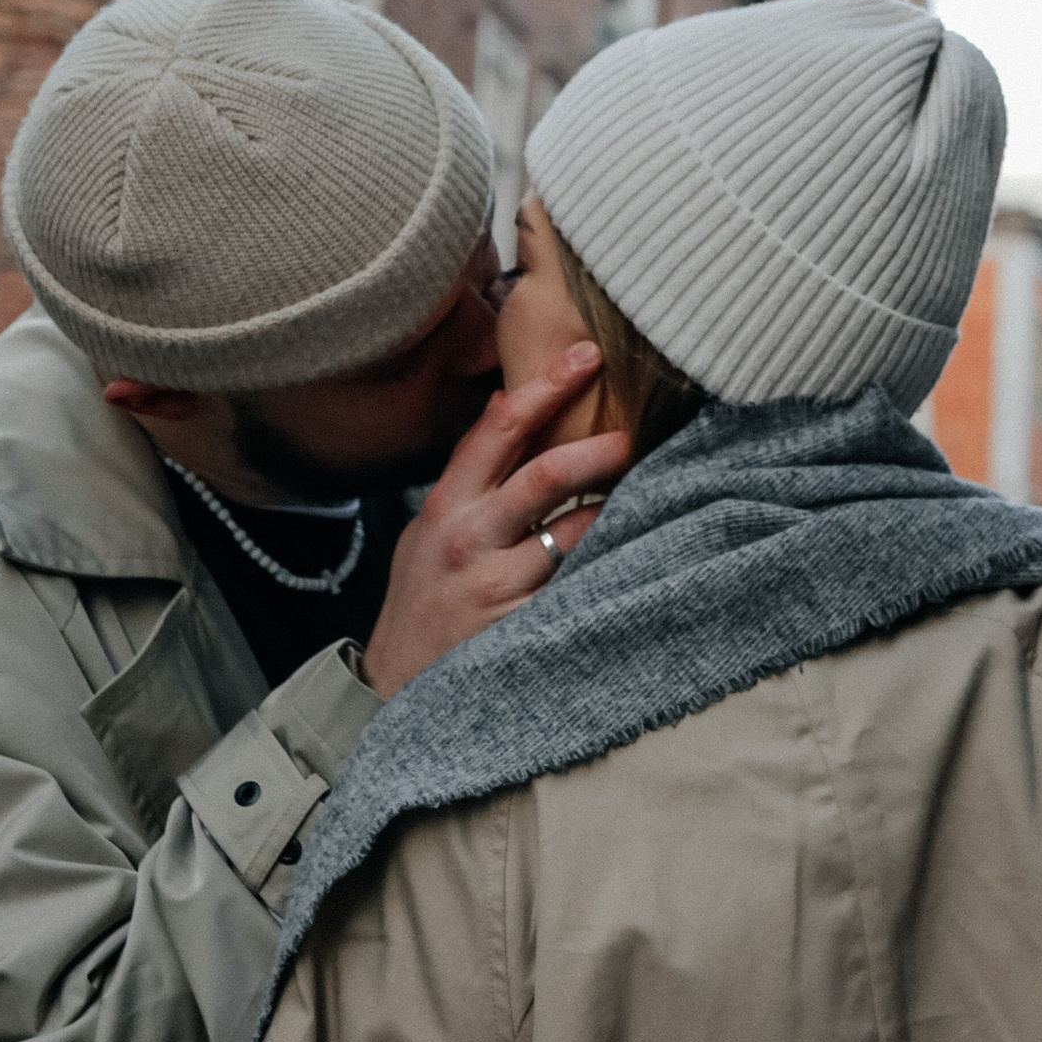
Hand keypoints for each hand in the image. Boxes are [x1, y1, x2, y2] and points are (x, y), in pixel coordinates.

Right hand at [360, 351, 629, 694]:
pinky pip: (580, 586)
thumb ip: (469, 475)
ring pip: (575, 534)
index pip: (498, 430)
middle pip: (545, 476)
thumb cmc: (422, 598)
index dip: (545, 386)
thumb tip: (509, 403)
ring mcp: (499, 587)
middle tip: (633, 435)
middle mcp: (470, 540)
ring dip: (615, 510)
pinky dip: (609, 565)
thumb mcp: (428, 528)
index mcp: (447, 505)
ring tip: (646, 496)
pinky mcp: (526, 628)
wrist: (396, 687)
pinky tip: (634, 554)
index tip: (585, 353)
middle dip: (598, 449)